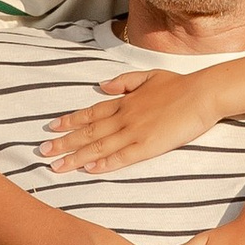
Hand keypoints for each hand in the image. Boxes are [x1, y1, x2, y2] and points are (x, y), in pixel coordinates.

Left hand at [43, 62, 228, 174]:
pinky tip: (88, 168)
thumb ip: (125, 81)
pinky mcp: (148, 146)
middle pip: (87, 132)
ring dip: (75, 157)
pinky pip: (121, 157)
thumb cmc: (179, 84)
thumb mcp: (148, 76)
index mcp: (124, 101)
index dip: (70, 121)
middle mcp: (124, 116)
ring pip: (99, 146)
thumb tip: (103, 85)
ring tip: (56, 166)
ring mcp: (135, 132)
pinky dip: (103, 163)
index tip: (51, 127)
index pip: (90, 113)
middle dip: (63, 143)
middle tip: (42, 151)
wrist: (202, 93)